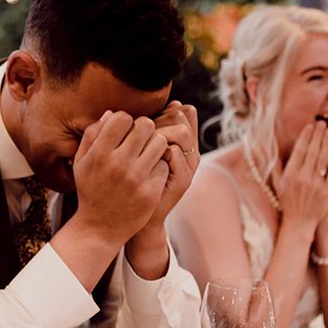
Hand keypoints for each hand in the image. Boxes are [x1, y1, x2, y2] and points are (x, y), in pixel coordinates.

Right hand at [68, 110, 169, 245]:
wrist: (99, 228)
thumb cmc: (91, 189)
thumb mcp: (81, 162)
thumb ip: (92, 135)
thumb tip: (111, 113)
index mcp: (99, 154)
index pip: (123, 118)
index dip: (126, 120)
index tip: (125, 129)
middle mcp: (118, 165)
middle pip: (146, 126)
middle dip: (145, 128)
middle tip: (141, 137)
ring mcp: (136, 179)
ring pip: (161, 143)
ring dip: (156, 144)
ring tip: (148, 152)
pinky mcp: (151, 192)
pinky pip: (165, 165)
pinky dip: (160, 166)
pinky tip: (151, 172)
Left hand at [141, 100, 199, 229]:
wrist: (140, 217)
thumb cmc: (136, 181)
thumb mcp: (143, 151)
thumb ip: (148, 130)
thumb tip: (146, 110)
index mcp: (185, 144)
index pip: (185, 112)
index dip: (165, 111)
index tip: (147, 123)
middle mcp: (191, 153)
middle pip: (182, 118)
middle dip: (159, 121)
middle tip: (142, 135)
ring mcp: (189, 167)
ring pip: (181, 133)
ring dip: (157, 134)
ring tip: (141, 146)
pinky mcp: (183, 181)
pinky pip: (174, 152)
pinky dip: (159, 150)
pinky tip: (144, 159)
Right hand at [271, 120, 327, 230]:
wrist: (299, 223)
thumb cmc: (287, 202)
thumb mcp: (278, 184)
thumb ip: (276, 166)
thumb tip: (273, 150)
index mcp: (291, 174)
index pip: (300, 150)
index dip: (306, 136)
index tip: (310, 125)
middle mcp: (303, 177)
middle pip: (313, 151)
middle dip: (318, 135)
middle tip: (323, 123)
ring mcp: (316, 184)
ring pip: (324, 159)